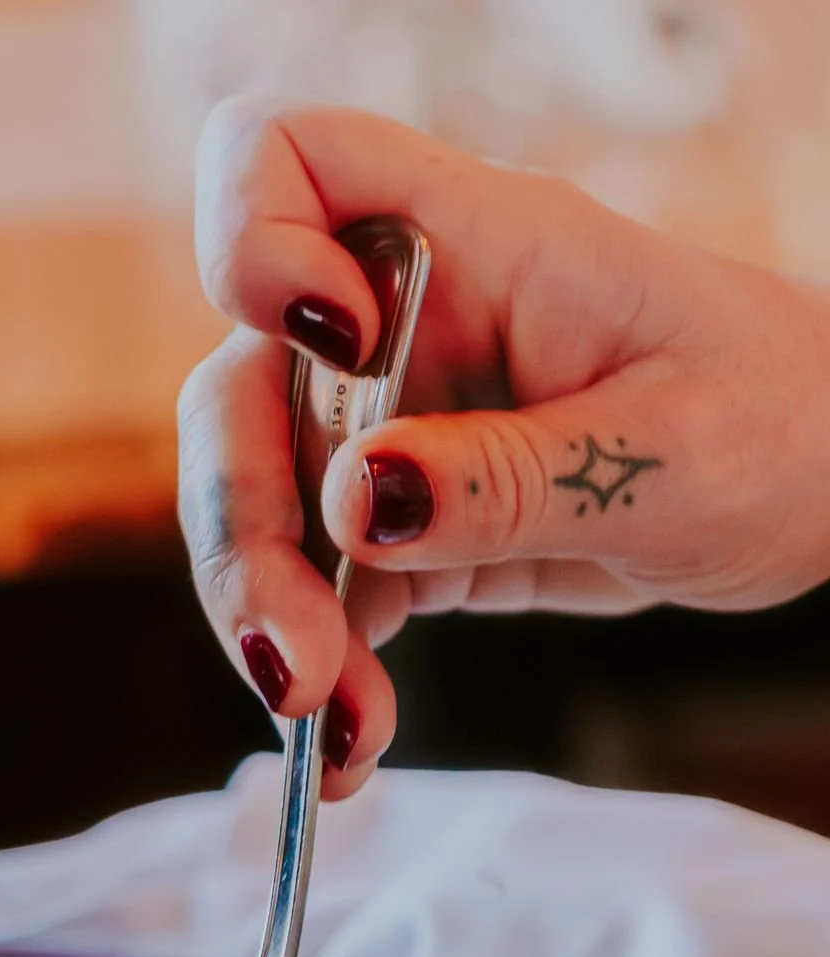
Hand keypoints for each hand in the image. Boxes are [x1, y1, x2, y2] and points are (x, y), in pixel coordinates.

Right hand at [180, 101, 829, 795]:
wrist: (818, 485)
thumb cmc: (783, 420)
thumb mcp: (675, 454)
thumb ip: (515, 478)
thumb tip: (350, 506)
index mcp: (481, 244)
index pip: (291, 161)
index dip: (253, 236)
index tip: (325, 352)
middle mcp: (406, 326)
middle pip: (240, 385)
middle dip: (245, 526)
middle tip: (295, 662)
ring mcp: (392, 425)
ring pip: (259, 503)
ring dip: (268, 618)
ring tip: (329, 721)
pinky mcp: (400, 520)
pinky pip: (319, 587)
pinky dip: (324, 668)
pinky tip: (351, 740)